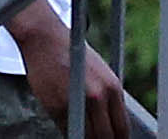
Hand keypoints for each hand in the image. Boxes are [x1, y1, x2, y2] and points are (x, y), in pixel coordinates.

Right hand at [13, 3, 130, 138]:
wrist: (45, 39)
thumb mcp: (99, 72)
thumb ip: (106, 98)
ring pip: (87, 137)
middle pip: (106, 136)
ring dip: (85, 138)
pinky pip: (67, 130)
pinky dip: (69, 133)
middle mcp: (99, 96)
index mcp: (113, 87)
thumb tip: (108, 122)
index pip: (122, 127)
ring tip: (83, 134)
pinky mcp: (57, 106)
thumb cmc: (71, 53)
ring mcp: (78, 102)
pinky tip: (70, 128)